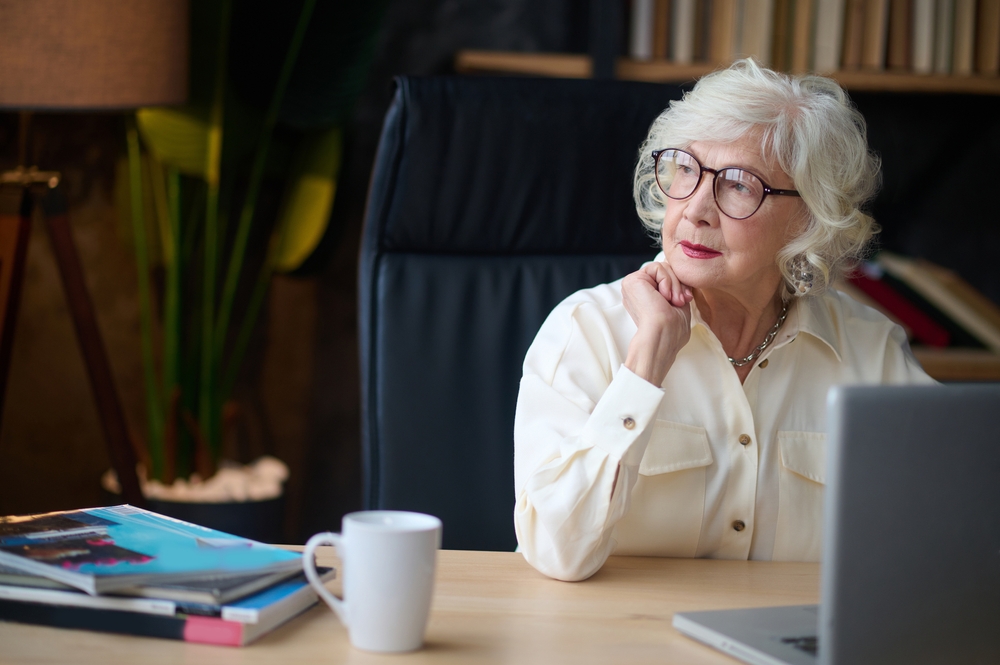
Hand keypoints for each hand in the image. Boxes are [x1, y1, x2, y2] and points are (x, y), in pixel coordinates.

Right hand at [620, 261, 692, 385]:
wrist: (663, 334)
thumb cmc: (672, 328)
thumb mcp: (677, 304)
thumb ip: (676, 289)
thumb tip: (682, 279)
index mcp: (646, 297)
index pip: (666, 279)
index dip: (680, 285)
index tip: (686, 300)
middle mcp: (637, 291)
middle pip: (665, 271)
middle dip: (679, 284)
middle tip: (680, 301)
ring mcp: (633, 285)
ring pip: (663, 267)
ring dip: (674, 284)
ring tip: (674, 301)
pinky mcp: (632, 280)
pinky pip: (657, 267)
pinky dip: (667, 280)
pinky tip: (664, 296)